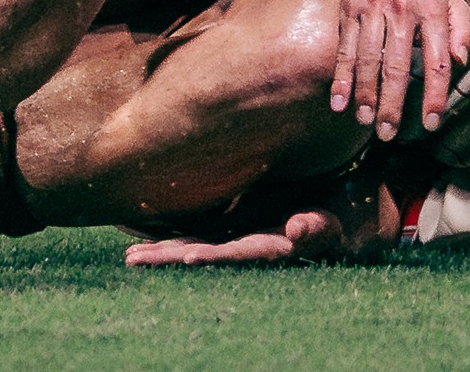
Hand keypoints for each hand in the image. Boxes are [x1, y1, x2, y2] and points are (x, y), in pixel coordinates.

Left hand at [123, 180, 399, 268]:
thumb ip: (316, 228)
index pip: (233, 255)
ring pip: (195, 244)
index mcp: (269, 248)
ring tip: (130, 257)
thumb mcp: (331, 224)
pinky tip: (146, 236)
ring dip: (163, 251)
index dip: (209, 256)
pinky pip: (199, 231)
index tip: (185, 258)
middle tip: (134, 260)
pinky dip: (173, 234)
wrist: (339, 208)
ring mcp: (239, 237)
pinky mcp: (235, 225)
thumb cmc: (338, 219)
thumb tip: (298, 228)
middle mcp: (248, 246)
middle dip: (169, 258)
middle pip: (203, 253)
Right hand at [330, 0, 469, 139]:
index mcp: (431, 11)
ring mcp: (373, 9)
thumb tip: (461, 61)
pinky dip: (340, 77)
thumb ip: (461, 28)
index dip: (435, 93)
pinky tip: (338, 101)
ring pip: (367, 59)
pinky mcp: (350, 9)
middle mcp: (402, 11)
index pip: (436, 59)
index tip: (430, 122)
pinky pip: (344, 48)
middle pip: (397, 65)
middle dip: (392, 103)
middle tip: (388, 132)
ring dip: (365, 94)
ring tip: (365, 121)